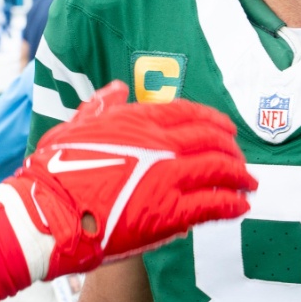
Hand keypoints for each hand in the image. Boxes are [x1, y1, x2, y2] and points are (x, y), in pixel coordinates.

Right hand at [0, 82, 255, 279]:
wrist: (51, 212)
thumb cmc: (56, 169)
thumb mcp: (76, 126)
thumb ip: (101, 106)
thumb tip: (117, 88)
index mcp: (139, 121)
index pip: (189, 113)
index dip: (213, 120)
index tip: (226, 128)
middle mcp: (161, 145)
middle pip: (212, 140)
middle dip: (232, 150)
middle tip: (240, 160)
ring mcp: (169, 178)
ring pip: (220, 171)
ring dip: (239, 176)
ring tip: (248, 184)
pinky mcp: (171, 213)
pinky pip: (214, 205)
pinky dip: (232, 204)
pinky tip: (240, 206)